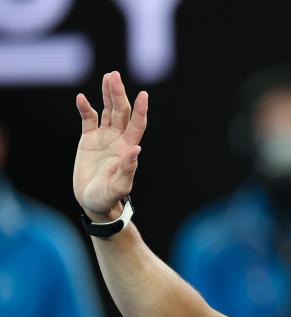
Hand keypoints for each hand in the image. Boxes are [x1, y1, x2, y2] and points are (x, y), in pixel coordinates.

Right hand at [73, 71, 147, 219]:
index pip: (137, 124)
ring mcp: (104, 137)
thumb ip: (128, 168)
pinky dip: (85, 108)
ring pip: (108, 111)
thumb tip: (136, 150)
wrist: (93, 202)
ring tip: (108, 76)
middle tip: (114, 75)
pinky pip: (88, 119)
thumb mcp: (119, 185)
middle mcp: (119, 139)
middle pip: (121, 111)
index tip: (144, 95)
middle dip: (119, 94)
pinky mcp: (89, 140)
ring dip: (108, 94)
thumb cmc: (109, 197)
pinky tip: (81, 98)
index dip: (140, 110)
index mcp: (129, 148)